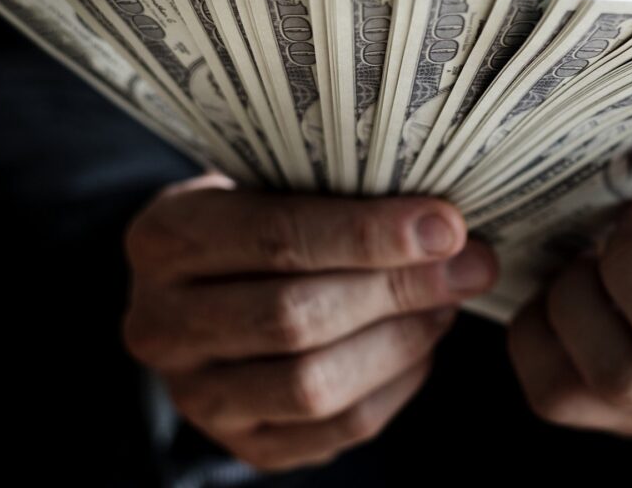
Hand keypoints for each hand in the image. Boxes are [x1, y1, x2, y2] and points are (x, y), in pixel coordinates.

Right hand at [121, 172, 497, 470]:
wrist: (203, 289)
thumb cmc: (255, 223)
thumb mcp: (268, 185)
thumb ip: (335, 197)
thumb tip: (446, 228)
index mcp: (164, 239)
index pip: (275, 239)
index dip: (369, 235)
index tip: (446, 227)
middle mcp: (162, 324)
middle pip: (296, 317)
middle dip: (398, 290)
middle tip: (469, 265)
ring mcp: (196, 396)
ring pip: (314, 384)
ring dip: (401, 341)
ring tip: (446, 301)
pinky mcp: (244, 445)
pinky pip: (337, 430)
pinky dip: (396, 386)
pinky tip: (422, 344)